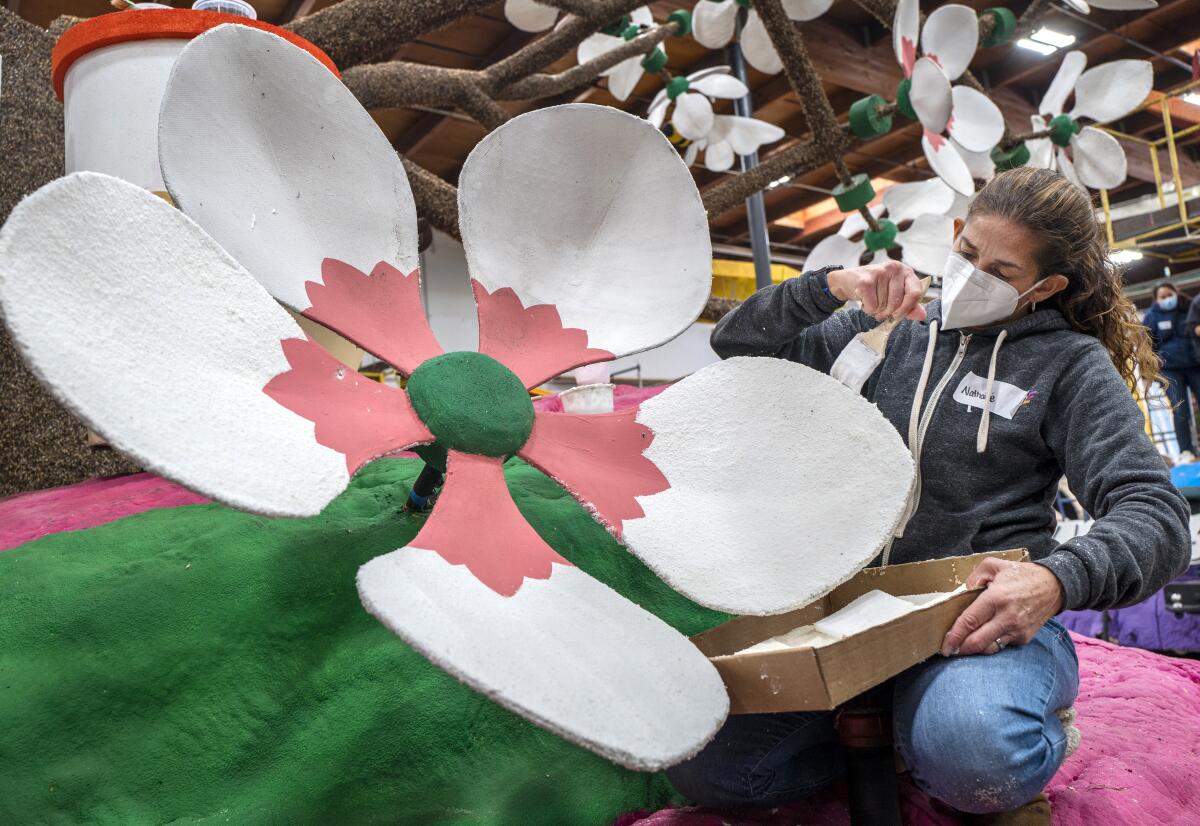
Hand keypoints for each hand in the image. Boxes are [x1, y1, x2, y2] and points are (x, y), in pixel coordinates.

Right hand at [826, 260, 926, 321]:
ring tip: (871, 301)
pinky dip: (867, 309)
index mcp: (905, 271)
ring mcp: (879, 273)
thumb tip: (922, 316)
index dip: (907, 307)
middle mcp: (894, 268)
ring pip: (883, 306)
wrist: (847, 280)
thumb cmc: (874, 287)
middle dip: (887, 312)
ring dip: (876, 310)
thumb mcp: (894, 293)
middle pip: (897, 303)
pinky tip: (864, 301)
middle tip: (880, 309)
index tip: (898, 314)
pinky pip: (872, 306)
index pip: (915, 293)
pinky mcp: (866, 281)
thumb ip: (909, 305)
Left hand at [940, 558, 1064, 656]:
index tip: (945, 643)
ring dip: (974, 649)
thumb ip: (974, 576)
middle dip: (960, 648)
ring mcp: (1017, 630)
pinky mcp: (1024, 638)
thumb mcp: (994, 565)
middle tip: (948, 650)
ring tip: (962, 646)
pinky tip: (984, 637)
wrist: (1054, 586)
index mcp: (997, 598)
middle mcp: (1007, 617)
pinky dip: (990, 644)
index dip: (955, 635)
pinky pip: (1002, 645)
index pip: (970, 621)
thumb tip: (962, 592)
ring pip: (989, 648)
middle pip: (978, 641)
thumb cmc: (1021, 575)